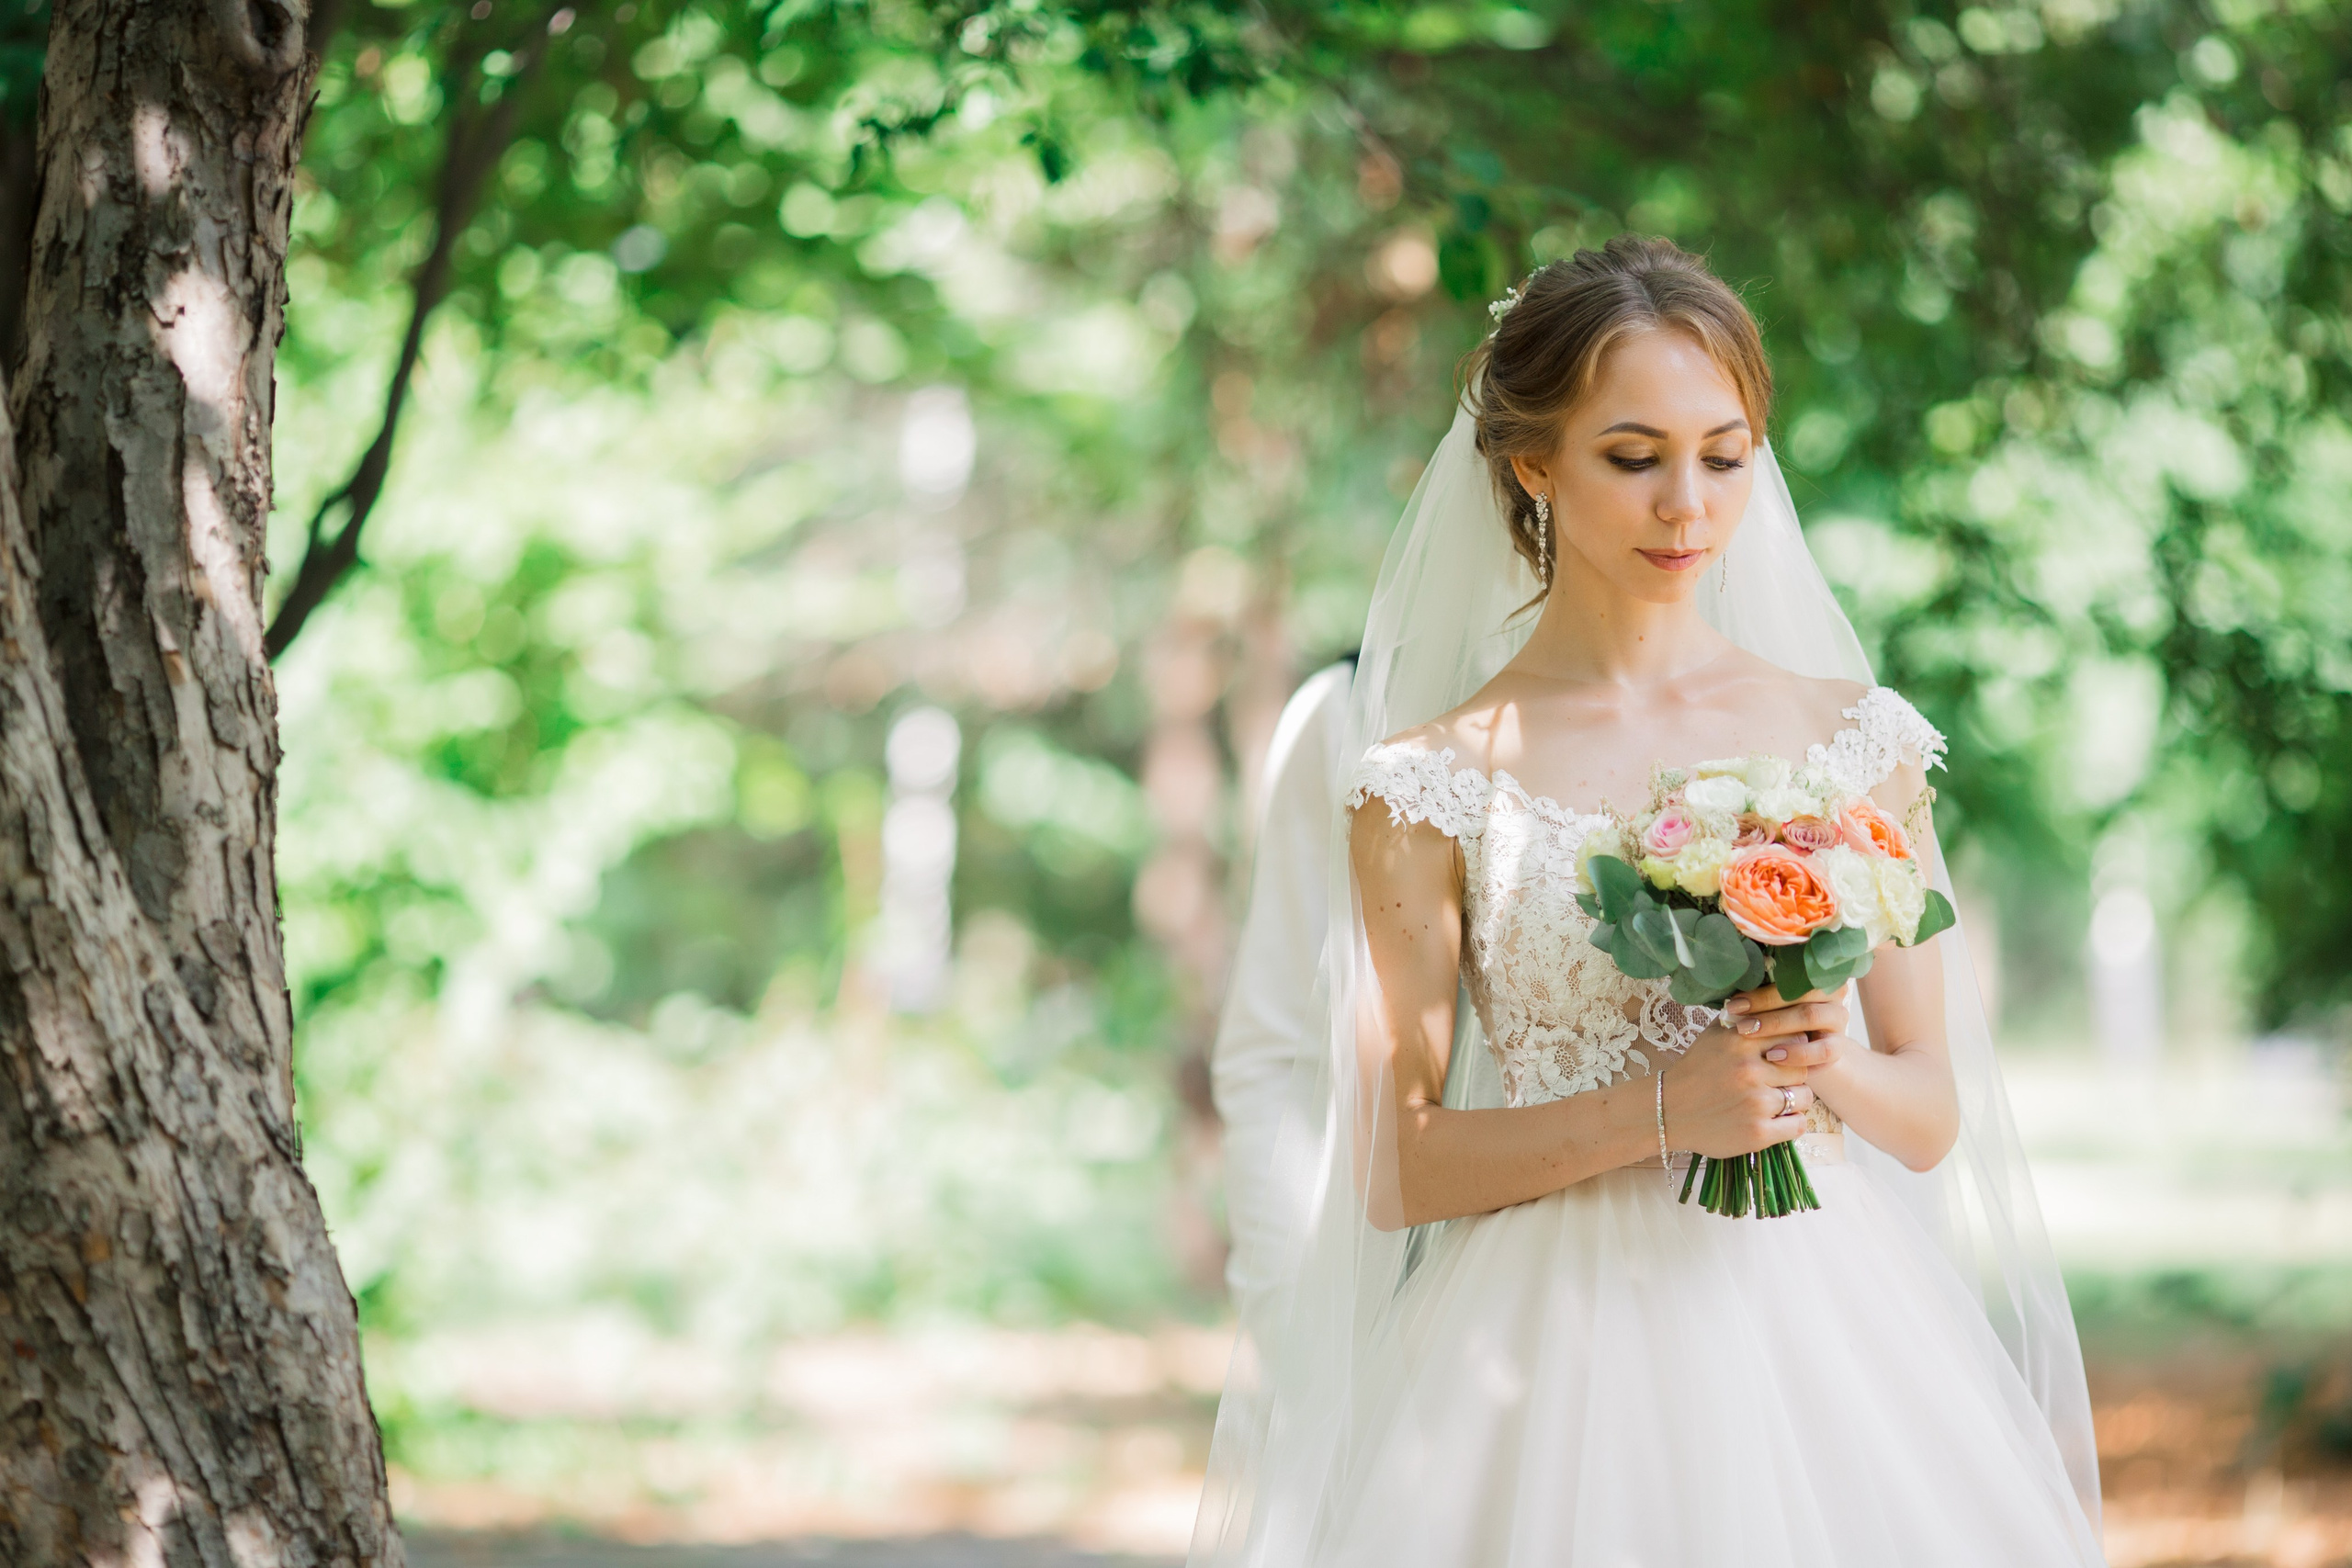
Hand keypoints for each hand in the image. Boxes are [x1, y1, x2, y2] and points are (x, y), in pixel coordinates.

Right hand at [1660, 994, 1832, 1158]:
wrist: (1668, 1111)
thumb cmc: (1695, 1071)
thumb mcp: (1713, 1035)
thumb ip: (1743, 1019)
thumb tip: (1772, 1000)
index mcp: (1740, 1042)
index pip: (1794, 1036)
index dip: (1795, 1046)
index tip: (1785, 1056)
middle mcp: (1750, 1071)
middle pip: (1802, 1067)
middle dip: (1794, 1074)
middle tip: (1780, 1080)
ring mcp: (1755, 1104)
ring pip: (1804, 1096)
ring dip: (1795, 1099)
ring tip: (1776, 1100)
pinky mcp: (1758, 1133)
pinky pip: (1798, 1124)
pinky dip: (1791, 1122)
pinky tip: (1777, 1119)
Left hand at [1725, 982, 1854, 1072]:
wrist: (1799, 1050)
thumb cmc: (1776, 1017)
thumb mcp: (1768, 1001)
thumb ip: (1758, 988)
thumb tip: (1734, 978)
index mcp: (1814, 975)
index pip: (1790, 974)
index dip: (1761, 988)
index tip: (1734, 1002)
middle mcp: (1832, 994)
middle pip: (1801, 992)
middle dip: (1765, 1003)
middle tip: (1737, 1017)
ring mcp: (1837, 1020)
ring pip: (1812, 1015)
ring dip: (1778, 1024)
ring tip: (1750, 1034)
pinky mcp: (1838, 1047)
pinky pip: (1823, 1049)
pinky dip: (1797, 1053)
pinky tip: (1773, 1056)